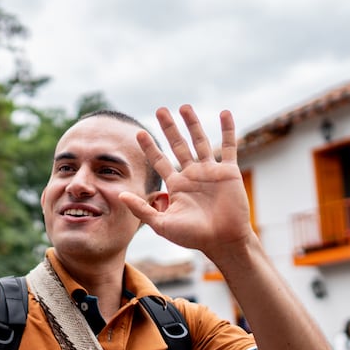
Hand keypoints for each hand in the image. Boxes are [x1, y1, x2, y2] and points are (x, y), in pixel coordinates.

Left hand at [121, 105, 254, 257]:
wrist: (223, 242)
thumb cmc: (193, 237)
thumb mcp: (162, 224)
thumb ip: (141, 209)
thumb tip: (120, 195)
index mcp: (176, 185)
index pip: (159, 161)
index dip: (149, 147)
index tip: (139, 133)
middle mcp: (192, 175)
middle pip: (178, 145)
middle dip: (169, 128)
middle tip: (161, 110)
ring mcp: (211, 172)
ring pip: (200, 141)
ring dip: (193, 124)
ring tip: (184, 107)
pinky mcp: (229, 172)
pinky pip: (229, 147)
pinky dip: (228, 130)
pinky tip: (225, 113)